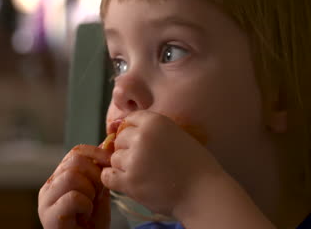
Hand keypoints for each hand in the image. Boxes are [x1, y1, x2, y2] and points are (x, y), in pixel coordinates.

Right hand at [38, 145, 111, 228]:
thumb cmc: (92, 223)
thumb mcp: (99, 191)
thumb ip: (101, 169)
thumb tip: (111, 140)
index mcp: (59, 177)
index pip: (76, 152)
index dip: (97, 154)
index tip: (111, 164)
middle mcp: (48, 186)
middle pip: (75, 161)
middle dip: (95, 175)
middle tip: (98, 193)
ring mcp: (46, 202)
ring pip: (73, 177)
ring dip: (90, 192)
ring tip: (89, 206)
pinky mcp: (49, 218)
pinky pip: (73, 198)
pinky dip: (85, 206)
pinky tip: (84, 217)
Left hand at [100, 111, 224, 215]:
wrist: (203, 191)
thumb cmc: (195, 165)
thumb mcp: (177, 135)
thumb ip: (153, 131)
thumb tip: (122, 128)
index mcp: (155, 121)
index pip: (130, 119)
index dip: (133, 131)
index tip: (141, 143)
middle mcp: (141, 136)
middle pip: (119, 139)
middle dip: (127, 149)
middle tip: (144, 161)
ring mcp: (133, 159)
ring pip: (114, 158)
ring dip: (123, 166)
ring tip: (142, 174)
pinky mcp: (129, 181)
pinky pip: (108, 176)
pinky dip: (114, 179)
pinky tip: (128, 181)